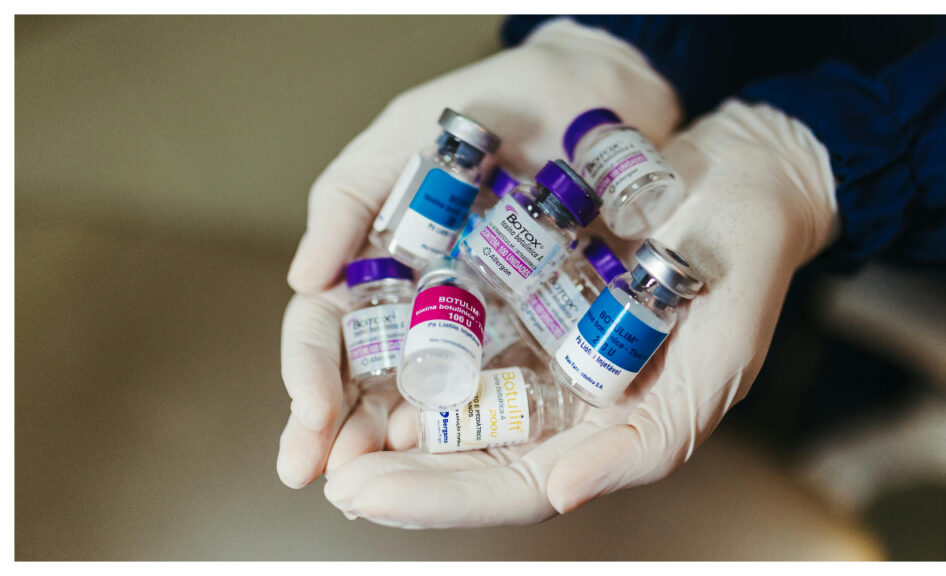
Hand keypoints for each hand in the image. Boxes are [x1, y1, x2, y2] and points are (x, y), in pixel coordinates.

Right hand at [277, 18, 679, 488]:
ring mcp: (484, 322)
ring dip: (401, 447)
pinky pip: (510, 382)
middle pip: (371, 380)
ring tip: (380, 487)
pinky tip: (458, 451)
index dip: (309, 376)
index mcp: (381, 264)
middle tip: (332, 481)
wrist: (595, 94)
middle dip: (344, 434)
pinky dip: (481, 419)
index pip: (327, 331)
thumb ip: (347, 199)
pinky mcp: (546, 328)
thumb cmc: (493, 104)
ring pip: (431, 395)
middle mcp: (425, 305)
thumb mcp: (405, 137)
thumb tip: (301, 279)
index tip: (309, 420)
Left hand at [320, 100, 838, 527]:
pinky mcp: (524, 296)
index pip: (512, 484)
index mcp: (605, 432)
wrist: (741, 179)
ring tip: (321, 425)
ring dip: (386, 417)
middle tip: (324, 470)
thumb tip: (559, 495)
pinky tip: (362, 355)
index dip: (438, 498)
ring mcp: (541, 349)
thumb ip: (645, 442)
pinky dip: (410, 346)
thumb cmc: (743, 272)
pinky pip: (459, 328)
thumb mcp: (715, 362)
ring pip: (452, 399)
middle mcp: (564, 401)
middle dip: (395, 471)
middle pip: (467, 454)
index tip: (365, 494)